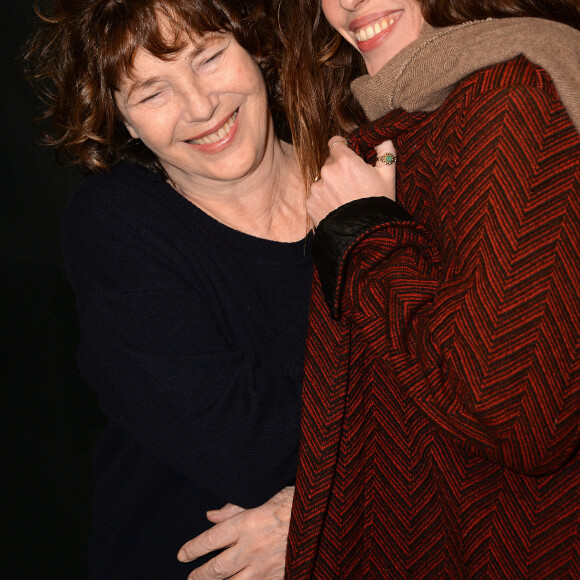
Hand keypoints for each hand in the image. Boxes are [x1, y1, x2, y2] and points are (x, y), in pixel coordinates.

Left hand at [177, 486, 293, 578]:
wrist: (325, 516)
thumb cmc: (296, 500)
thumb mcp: (264, 494)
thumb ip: (234, 507)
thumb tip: (211, 516)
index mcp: (246, 523)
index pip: (210, 540)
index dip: (193, 549)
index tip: (182, 554)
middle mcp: (251, 548)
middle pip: (217, 568)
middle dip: (200, 575)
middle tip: (190, 578)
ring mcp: (265, 566)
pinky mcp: (280, 576)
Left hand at [306, 136, 396, 226]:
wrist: (364, 236)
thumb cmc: (378, 204)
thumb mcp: (388, 177)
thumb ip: (386, 152)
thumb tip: (384, 137)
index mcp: (345, 160)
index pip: (336, 142)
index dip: (342, 148)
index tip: (348, 157)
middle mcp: (327, 170)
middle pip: (329, 162)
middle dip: (338, 170)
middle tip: (351, 185)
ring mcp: (317, 187)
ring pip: (322, 180)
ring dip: (330, 186)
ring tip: (344, 200)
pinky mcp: (310, 203)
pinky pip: (316, 196)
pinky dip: (323, 200)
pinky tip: (336, 209)